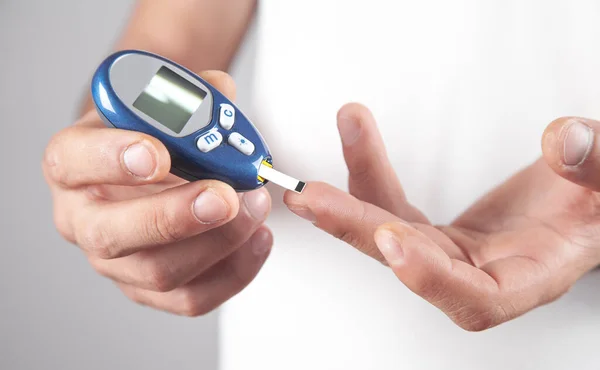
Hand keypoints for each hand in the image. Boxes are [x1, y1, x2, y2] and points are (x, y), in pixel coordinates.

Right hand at [43, 71, 271, 315]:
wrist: (149, 169)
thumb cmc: (148, 136)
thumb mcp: (157, 103)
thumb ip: (186, 94)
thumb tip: (221, 92)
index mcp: (72, 163)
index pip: (72, 161)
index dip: (113, 158)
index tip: (157, 153)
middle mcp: (84, 219)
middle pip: (113, 234)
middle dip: (174, 216)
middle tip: (224, 196)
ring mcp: (116, 261)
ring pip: (158, 272)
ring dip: (218, 243)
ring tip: (256, 208)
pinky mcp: (149, 289)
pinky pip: (191, 298)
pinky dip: (234, 272)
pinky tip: (257, 239)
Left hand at [284, 104, 599, 330]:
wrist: (581, 207)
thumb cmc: (594, 207)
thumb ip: (592, 163)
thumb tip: (562, 139)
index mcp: (527, 278)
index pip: (476, 298)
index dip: (432, 277)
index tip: (395, 242)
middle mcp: (480, 273)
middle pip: (410, 262)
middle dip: (358, 229)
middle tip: (314, 200)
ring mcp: (451, 255)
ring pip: (389, 233)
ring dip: (350, 199)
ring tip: (317, 170)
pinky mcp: (434, 234)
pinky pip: (392, 207)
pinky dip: (371, 176)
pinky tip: (357, 140)